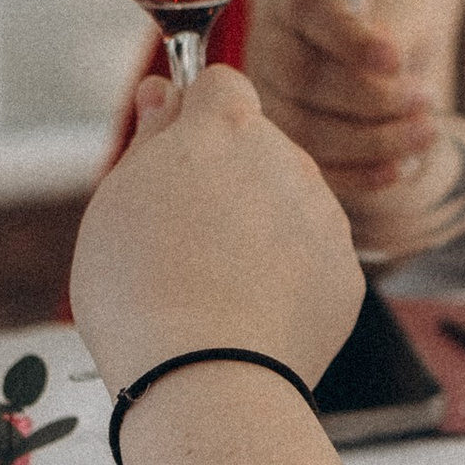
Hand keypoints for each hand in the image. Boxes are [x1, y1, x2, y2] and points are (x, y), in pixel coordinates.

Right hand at [71, 64, 363, 392]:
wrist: (204, 380)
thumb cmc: (140, 290)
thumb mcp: (117, 199)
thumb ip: (151, 137)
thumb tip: (164, 90)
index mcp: (226, 129)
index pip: (220, 84)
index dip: (193, 115)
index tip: (172, 151)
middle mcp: (288, 160)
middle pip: (258, 147)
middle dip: (227, 176)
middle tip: (181, 237)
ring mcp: (325, 217)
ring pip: (290, 204)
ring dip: (260, 226)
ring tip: (212, 285)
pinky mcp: (347, 274)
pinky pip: (313, 261)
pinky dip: (287, 280)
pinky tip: (248, 315)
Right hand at [240, 0, 440, 213]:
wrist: (368, 43)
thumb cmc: (388, 15)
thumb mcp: (403, 5)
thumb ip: (398, 29)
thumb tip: (390, 68)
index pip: (310, 8)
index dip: (350, 39)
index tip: (395, 59)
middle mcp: (271, 42)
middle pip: (304, 77)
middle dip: (373, 98)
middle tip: (425, 99)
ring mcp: (270, 94)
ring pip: (304, 128)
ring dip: (372, 141)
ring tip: (425, 132)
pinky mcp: (283, 137)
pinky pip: (312, 165)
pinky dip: (358, 174)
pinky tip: (398, 168)